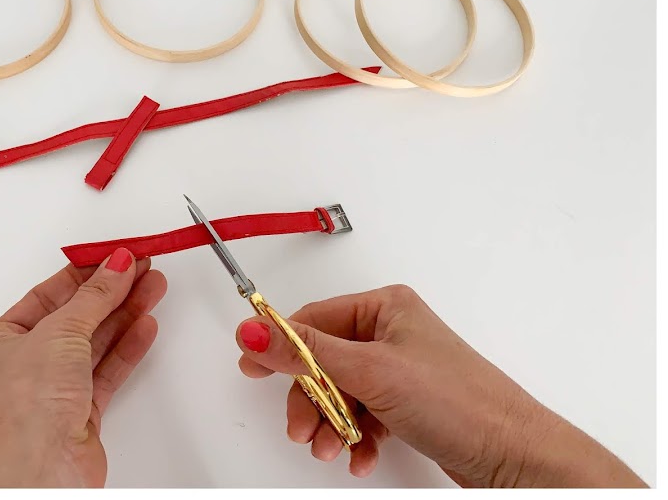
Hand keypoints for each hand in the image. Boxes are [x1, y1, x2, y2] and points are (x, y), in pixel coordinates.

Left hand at [0, 248, 166, 487]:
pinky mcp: (80, 414)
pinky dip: (128, 346)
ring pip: (95, 342)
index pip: (48, 295)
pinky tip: (145, 325)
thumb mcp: (61, 331)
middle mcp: (24, 365)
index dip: (84, 273)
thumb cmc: (24, 405)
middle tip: (142, 268)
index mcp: (0, 340)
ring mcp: (53, 390)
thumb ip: (95, 296)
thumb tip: (118, 265)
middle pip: (76, 316)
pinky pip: (107, 371)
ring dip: (125, 314)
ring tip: (154, 287)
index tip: (115, 256)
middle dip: (111, 291)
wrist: (35, 468)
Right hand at [236, 284, 645, 487]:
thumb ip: (306, 353)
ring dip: (330, 423)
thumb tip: (253, 331)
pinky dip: (354, 436)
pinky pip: (363, 414)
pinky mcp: (408, 403)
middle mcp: (391, 333)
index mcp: (385, 307)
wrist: (512, 456)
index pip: (314, 319)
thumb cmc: (458, 402)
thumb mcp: (370, 372)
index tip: (250, 367)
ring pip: (341, 392)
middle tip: (302, 428)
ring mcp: (400, 369)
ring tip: (331, 447)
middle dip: (310, 398)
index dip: (280, 344)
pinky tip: (359, 455)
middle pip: (323, 361)